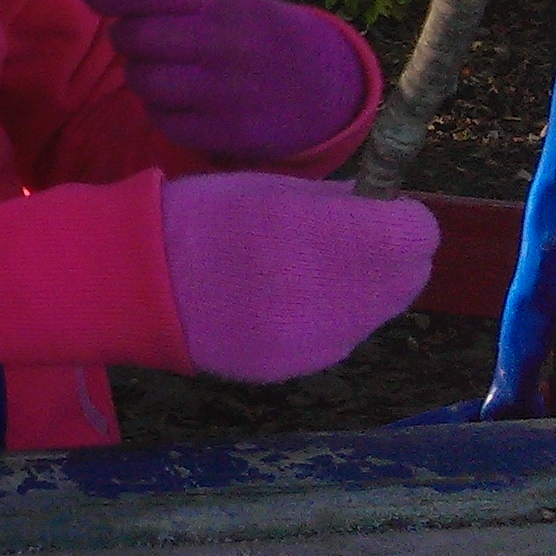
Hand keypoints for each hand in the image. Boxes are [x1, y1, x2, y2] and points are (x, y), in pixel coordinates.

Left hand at [83, 0, 369, 159]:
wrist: (322, 87)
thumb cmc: (254, 34)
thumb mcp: (226, 1)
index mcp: (223, 1)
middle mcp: (225, 42)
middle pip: (137, 37)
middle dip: (125, 39)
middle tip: (137, 42)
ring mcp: (228, 90)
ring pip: (144, 82)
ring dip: (140, 77)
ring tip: (163, 72)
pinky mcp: (229, 132)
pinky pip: (162, 121)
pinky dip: (160, 111)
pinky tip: (182, 102)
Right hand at [161, 173, 435, 381]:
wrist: (138, 282)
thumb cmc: (201, 216)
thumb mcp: (270, 188)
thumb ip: (335, 201)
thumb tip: (375, 207)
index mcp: (329, 235)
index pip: (417, 233)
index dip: (401, 218)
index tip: (375, 212)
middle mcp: (337, 293)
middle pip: (409, 278)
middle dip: (390, 257)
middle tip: (350, 243)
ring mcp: (321, 339)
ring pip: (379, 312)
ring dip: (363, 290)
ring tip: (308, 273)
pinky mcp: (301, 367)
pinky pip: (342, 338)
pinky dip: (329, 319)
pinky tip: (283, 303)